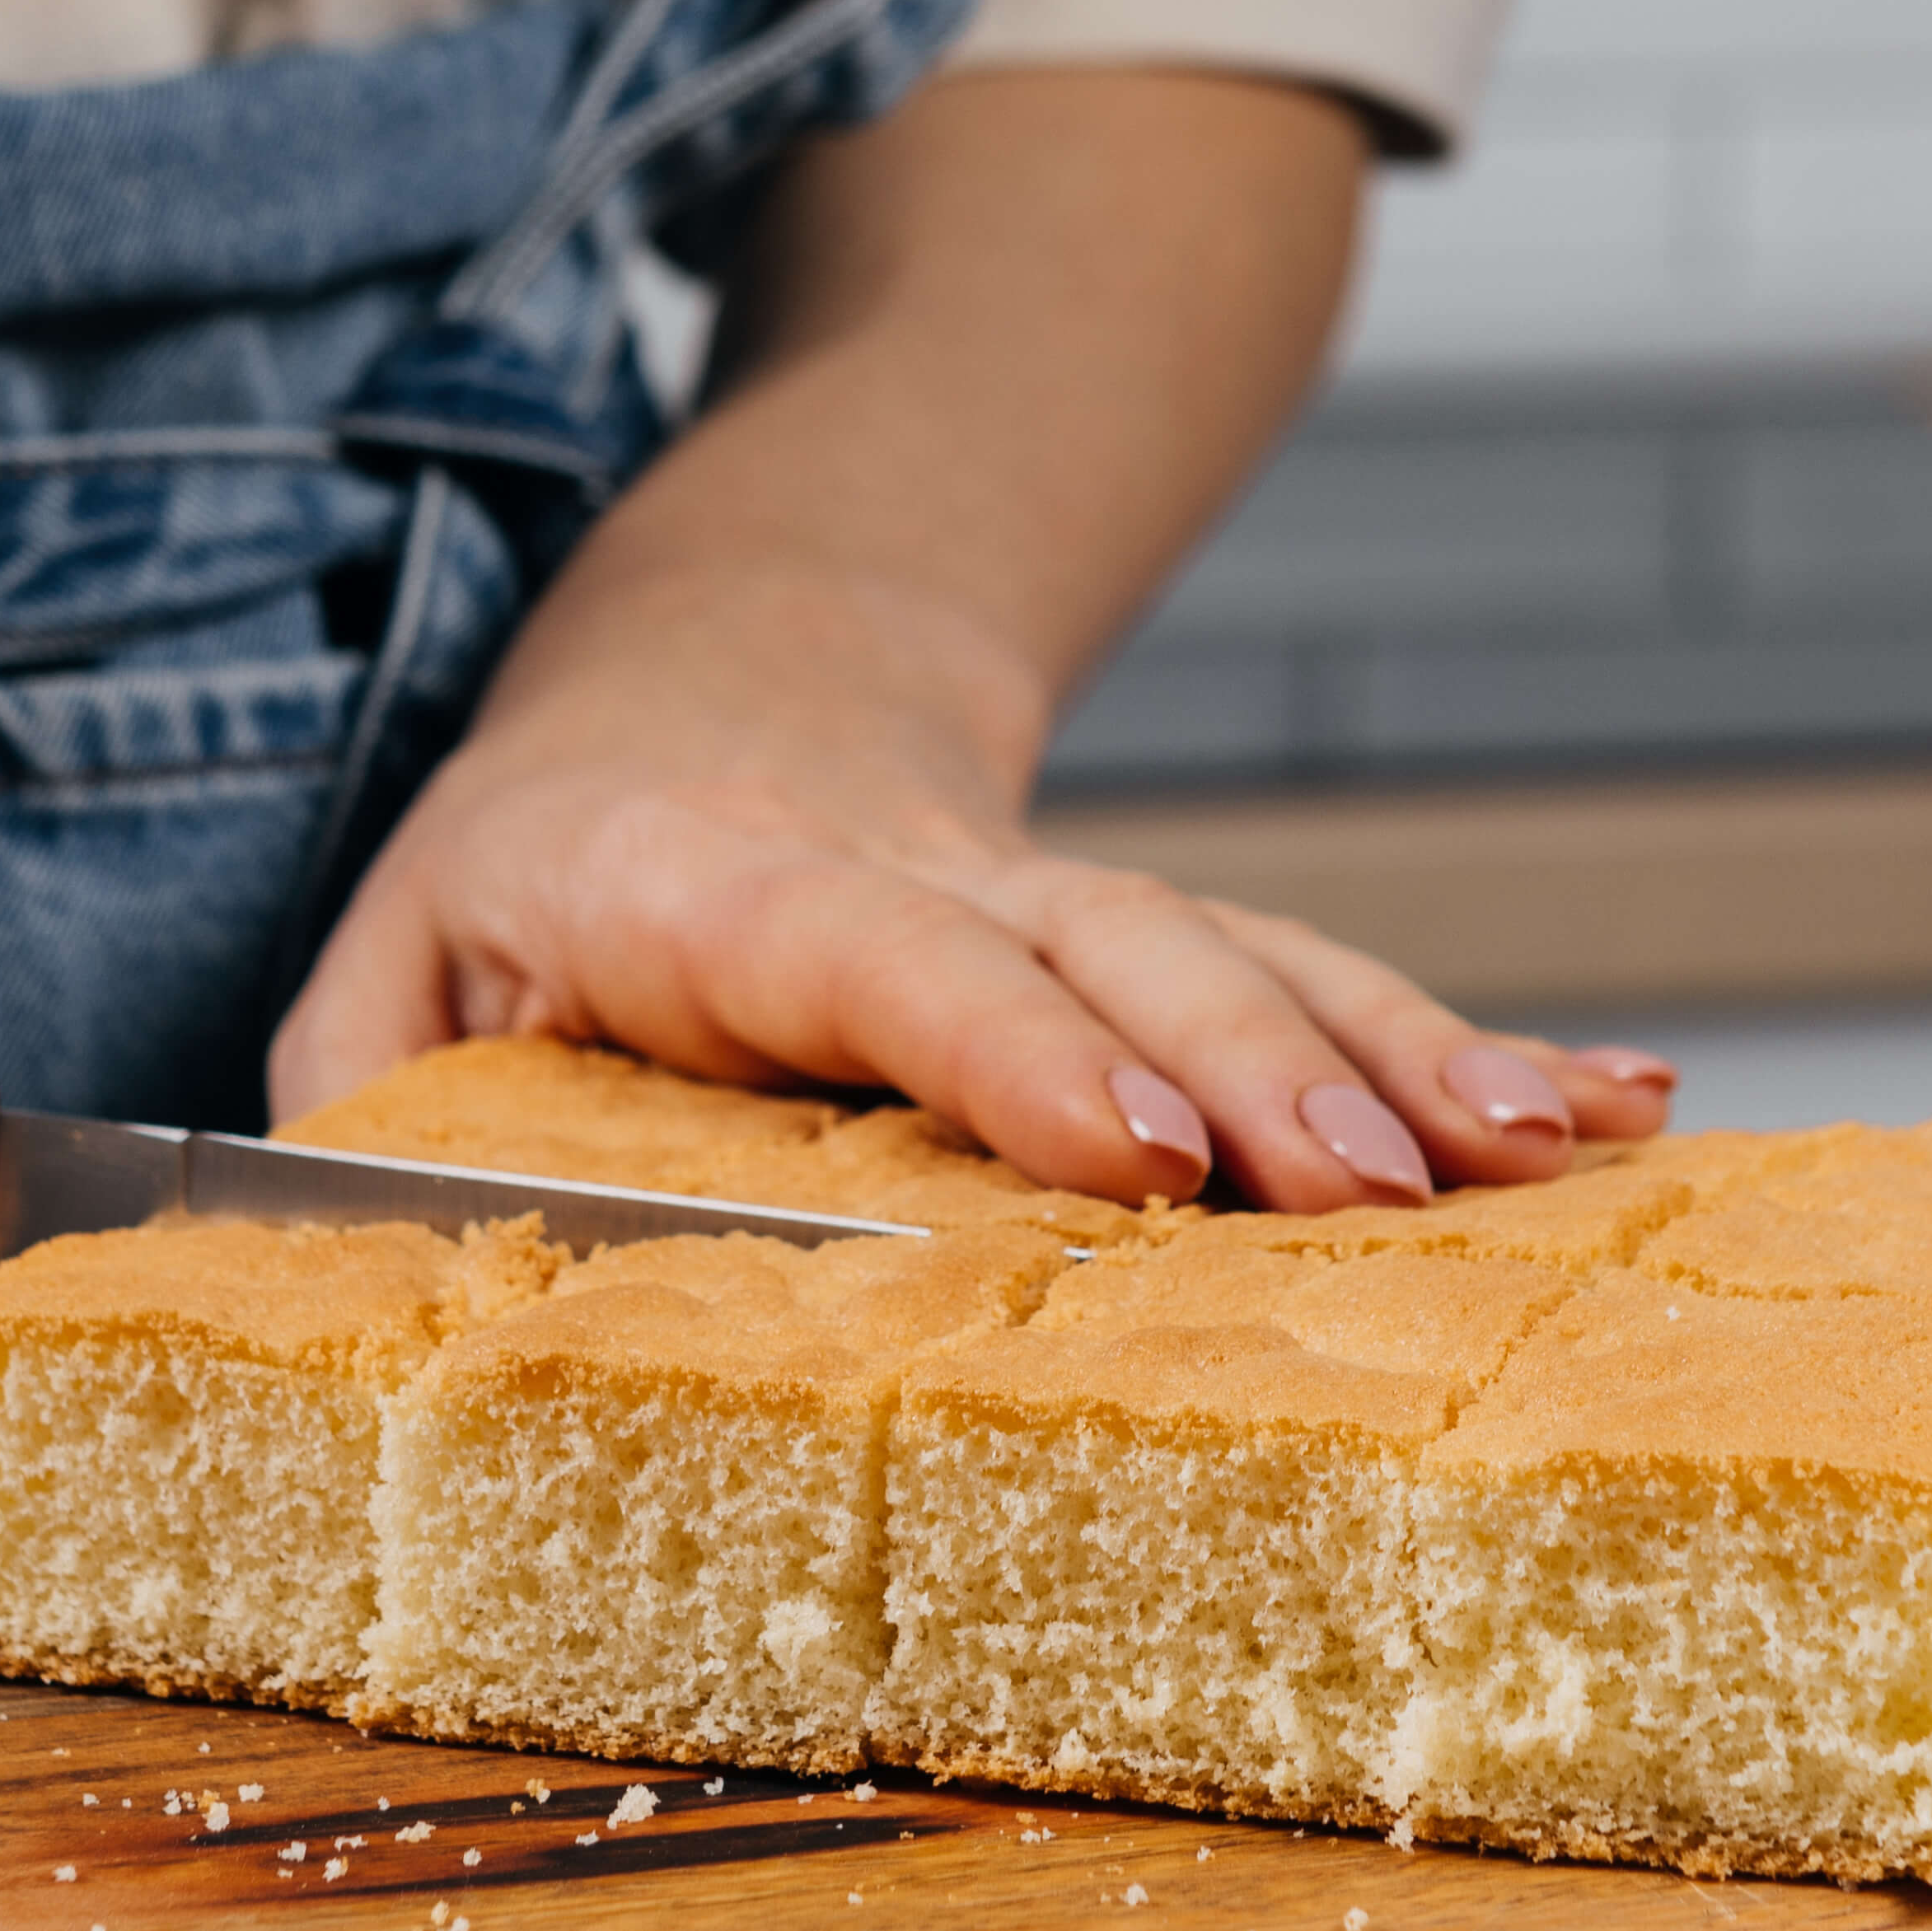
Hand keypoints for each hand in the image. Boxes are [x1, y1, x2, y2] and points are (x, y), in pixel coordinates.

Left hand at [272, 550, 1669, 1206]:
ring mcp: (1061, 903)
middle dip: (1262, 1065)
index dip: (1007, 1044)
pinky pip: (1312, 981)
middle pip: (1111, 950)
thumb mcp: (389, 968)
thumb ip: (350, 1106)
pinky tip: (1606, 1103)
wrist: (709, 682)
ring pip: (1244, 954)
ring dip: (1407, 1050)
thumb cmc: (532, 880)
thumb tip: (325, 1248)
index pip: (873, 956)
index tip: (1132, 1144)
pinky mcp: (1156, 948)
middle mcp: (919, 881)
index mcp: (716, 892)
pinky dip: (1461, 1039)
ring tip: (1552, 1141)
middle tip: (1381, 1189)